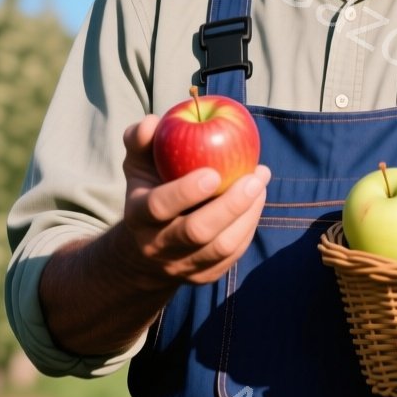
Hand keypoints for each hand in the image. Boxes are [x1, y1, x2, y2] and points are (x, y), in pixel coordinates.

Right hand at [111, 114, 270, 287]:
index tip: (213, 172)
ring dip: (247, 214)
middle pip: (197, 232)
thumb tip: (155, 122)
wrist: (144, 249)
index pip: (159, 206)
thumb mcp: (137, 163)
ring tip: (259, 182)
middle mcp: (157, 246)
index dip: (186, 191)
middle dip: (230, 204)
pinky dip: (248, 227)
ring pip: (221, 247)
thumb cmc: (147, 188)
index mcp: (137, 216)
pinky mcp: (203, 275)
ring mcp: (181, 266)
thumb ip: (141, 139)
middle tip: (254, 176)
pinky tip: (257, 199)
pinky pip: (232, 255)